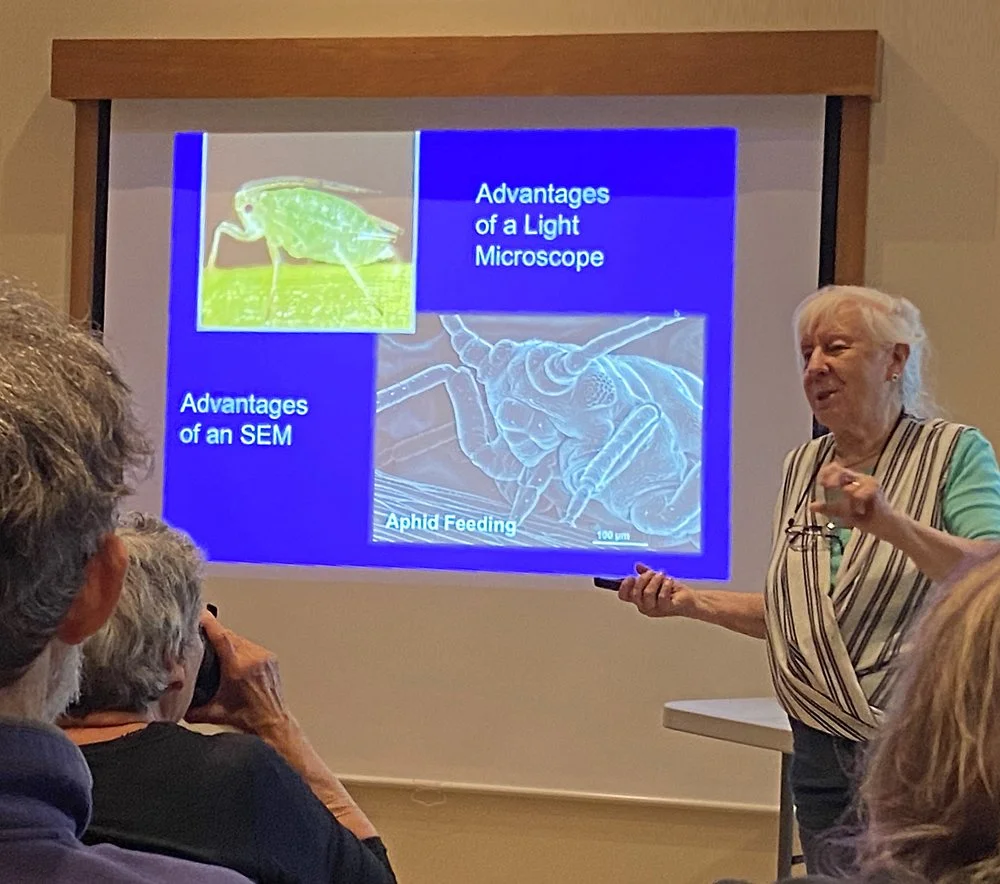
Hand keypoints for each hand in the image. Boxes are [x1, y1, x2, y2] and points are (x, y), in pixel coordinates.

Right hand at [185, 610, 290, 735]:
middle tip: (202, 635)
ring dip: (228, 642)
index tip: (200, 614)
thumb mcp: (214, 713)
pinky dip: (241, 649)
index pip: (222, 637)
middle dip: (215, 634)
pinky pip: (252, 646)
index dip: (209, 623)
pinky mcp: (270, 659)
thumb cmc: (248, 718)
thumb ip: (191, 709)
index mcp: (238, 669)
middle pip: (230, 636)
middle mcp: (253, 659)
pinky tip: (234, 658)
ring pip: (241, 640)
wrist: (273, 722)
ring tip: (217, 650)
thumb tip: (175, 705)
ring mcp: (264, 657)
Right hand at [617, 562, 697, 617]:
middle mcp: (644, 606)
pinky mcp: (666, 608)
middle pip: (635, 593)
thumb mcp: (657, 579)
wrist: (689, 600)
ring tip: (662, 575)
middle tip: (653, 573)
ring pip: (647, 594)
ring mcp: (655, 609)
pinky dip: (665, 586)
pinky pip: (661, 597)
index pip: (624, 596)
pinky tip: (669, 581)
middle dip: (644, 579)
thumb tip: (638, 565)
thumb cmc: (672, 592)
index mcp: (639, 600)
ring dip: (655, 581)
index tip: (632, 576)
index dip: (624, 586)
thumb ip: (646, 573)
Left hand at [810, 463, 892, 532]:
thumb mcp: (841, 512)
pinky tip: (860, 511)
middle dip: (832, 479)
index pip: (835, 469)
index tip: (820, 482)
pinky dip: (856, 505)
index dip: (826, 473)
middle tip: (826, 485)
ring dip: (847, 503)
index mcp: (850, 481)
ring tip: (854, 512)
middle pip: (841, 471)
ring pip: (848, 488)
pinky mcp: (875, 489)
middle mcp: (859, 479)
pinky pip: (858, 495)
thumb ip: (827, 508)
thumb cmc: (864, 517)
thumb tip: (810, 506)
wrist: (883, 526)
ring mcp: (868, 482)